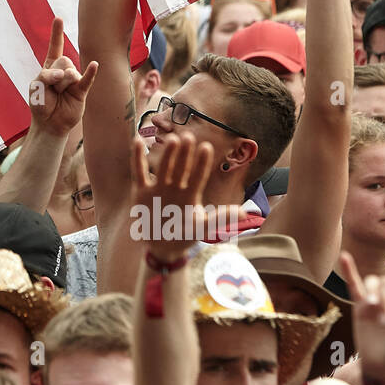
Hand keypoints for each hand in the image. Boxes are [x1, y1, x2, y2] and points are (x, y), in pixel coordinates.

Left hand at [29, 17, 97, 135]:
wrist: (49, 124)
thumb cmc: (41, 104)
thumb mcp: (35, 87)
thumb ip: (46, 76)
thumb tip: (65, 74)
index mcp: (50, 67)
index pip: (55, 47)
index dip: (57, 33)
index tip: (58, 18)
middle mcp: (64, 70)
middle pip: (62, 60)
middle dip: (53, 75)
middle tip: (51, 88)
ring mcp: (74, 80)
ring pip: (70, 72)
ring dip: (60, 85)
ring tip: (59, 95)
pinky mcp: (81, 90)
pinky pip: (87, 79)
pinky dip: (90, 72)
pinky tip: (94, 65)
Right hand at [128, 132, 218, 261]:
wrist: (162, 247)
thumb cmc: (185, 235)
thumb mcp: (203, 228)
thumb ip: (221, 219)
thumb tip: (246, 213)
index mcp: (191, 193)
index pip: (198, 175)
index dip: (202, 163)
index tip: (206, 147)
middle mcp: (175, 186)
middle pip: (181, 167)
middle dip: (185, 153)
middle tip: (189, 137)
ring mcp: (158, 188)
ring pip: (164, 167)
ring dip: (168, 154)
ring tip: (173, 140)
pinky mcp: (142, 191)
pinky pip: (139, 172)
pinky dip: (138, 157)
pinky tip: (137, 141)